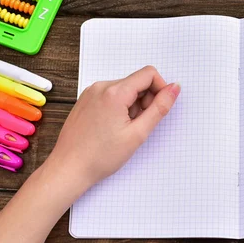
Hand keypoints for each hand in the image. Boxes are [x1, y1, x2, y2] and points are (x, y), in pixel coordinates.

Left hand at [45, 66, 180, 189]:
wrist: (68, 169)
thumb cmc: (100, 156)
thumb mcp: (138, 133)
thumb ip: (160, 108)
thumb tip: (175, 88)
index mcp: (114, 92)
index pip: (149, 74)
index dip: (160, 89)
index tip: (157, 110)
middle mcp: (100, 86)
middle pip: (137, 81)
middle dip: (145, 100)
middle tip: (139, 126)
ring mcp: (91, 92)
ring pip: (125, 89)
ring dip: (133, 105)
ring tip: (124, 129)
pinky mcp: (86, 100)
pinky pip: (111, 95)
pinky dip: (120, 107)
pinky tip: (113, 128)